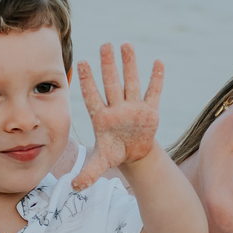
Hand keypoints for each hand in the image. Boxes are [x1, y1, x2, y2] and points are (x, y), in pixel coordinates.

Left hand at [71, 43, 163, 190]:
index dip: (87, 81)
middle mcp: (117, 108)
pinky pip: (154, 92)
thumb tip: (73, 188)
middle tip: (105, 45)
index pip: (93, 96)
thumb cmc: (114, 152)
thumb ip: (88, 173)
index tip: (80, 63)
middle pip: (112, 84)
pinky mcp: (150, 110)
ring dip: (130, 65)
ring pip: (131, 82)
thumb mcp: (101, 163)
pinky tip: (158, 63)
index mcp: (102, 118)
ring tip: (126, 45)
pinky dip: (157, 79)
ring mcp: (133, 107)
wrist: (133, 152)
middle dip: (109, 65)